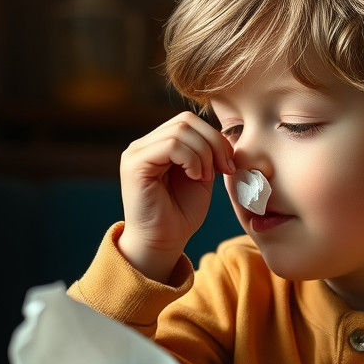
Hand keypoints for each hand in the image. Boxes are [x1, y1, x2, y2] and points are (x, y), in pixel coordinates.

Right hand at [118, 111, 234, 280]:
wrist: (163, 242)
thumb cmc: (181, 214)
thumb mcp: (202, 176)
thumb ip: (207, 153)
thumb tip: (224, 134)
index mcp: (159, 145)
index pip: (189, 122)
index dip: (215, 138)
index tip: (228, 165)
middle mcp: (144, 145)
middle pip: (186, 121)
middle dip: (213, 144)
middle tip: (222, 170)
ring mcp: (137, 153)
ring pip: (180, 131)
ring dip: (203, 155)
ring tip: (204, 178)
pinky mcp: (135, 164)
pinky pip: (171, 145)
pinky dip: (192, 160)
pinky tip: (196, 178)